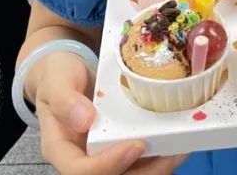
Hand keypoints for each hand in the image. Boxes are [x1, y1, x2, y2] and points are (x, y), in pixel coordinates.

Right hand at [35, 51, 186, 174]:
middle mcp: (81, 159)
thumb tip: (85, 120)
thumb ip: (65, 100)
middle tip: (171, 154)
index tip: (136, 145)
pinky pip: (138, 163)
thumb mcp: (56, 80)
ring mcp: (101, 156)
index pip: (79, 172)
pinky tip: (177, 144)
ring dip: (156, 169)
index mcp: (60, 149)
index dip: (109, 165)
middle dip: (143, 173)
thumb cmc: (58, 76)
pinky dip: (158, 157)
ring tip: (180, 150)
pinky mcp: (118, 149)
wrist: (65, 73)